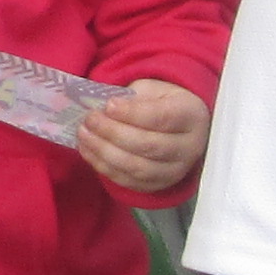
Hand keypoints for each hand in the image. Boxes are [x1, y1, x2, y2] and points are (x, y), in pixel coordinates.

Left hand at [75, 78, 209, 197]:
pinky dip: (104, 167)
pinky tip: (88, 150)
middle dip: (113, 133)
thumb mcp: (153, 89)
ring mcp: (175, 171)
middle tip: (89, 120)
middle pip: (149, 146)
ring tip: (84, 135)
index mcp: (192, 116)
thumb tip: (105, 108)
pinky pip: (129, 181)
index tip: (108, 105)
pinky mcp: (158, 185)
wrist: (178, 127)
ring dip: (104, 152)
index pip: (162, 118)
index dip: (132, 113)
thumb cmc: (162, 103)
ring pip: (137, 168)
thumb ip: (133, 97)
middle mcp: (189, 147)